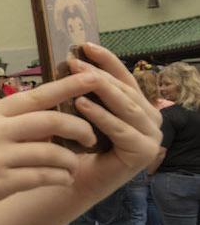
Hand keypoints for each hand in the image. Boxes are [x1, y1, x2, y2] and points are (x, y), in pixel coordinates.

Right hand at [0, 63, 99, 216]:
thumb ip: (10, 123)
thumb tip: (48, 124)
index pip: (38, 95)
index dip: (70, 86)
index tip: (95, 78)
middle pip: (51, 122)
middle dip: (80, 128)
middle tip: (90, 136)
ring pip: (51, 154)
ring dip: (71, 161)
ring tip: (74, 166)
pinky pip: (41, 178)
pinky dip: (59, 178)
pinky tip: (63, 180)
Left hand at [65, 44, 161, 198]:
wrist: (71, 178)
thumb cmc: (76, 144)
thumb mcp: (82, 111)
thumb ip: (86, 90)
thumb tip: (73, 59)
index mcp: (139, 106)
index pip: (124, 77)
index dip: (107, 60)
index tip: (86, 45)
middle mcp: (151, 119)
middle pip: (125, 90)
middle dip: (99, 74)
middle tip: (75, 61)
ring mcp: (151, 136)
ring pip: (125, 106)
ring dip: (101, 89)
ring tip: (78, 76)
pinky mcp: (144, 153)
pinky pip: (120, 130)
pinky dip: (100, 116)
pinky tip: (81, 105)